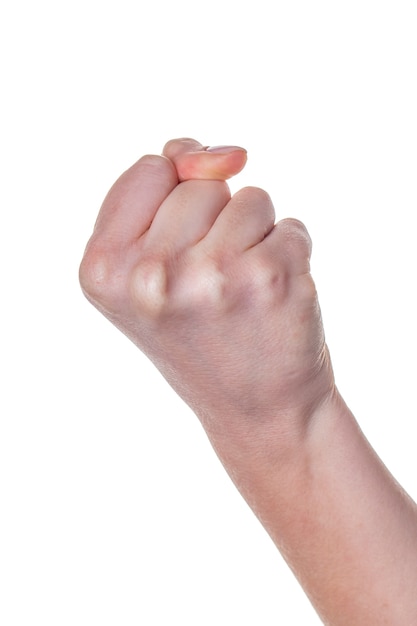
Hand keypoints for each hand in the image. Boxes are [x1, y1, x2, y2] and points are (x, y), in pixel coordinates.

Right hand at [79, 138, 333, 454]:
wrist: (257, 409)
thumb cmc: (202, 336)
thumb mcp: (150, 271)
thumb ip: (163, 194)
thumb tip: (227, 154)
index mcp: (103, 269)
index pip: (150, 168)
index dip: (174, 203)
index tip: (179, 256)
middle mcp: (148, 274)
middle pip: (200, 182)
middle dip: (215, 224)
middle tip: (213, 288)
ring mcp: (209, 275)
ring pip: (250, 197)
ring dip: (255, 240)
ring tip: (242, 295)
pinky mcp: (268, 277)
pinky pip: (290, 225)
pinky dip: (289, 257)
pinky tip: (272, 303)